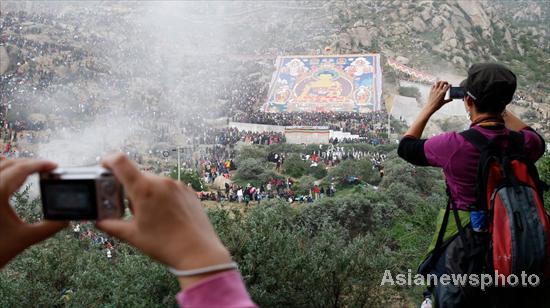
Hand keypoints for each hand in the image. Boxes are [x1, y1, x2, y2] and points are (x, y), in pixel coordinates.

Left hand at [0, 159, 67, 267]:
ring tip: (29, 171)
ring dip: (14, 165)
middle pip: (9, 163)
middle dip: (29, 163)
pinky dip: (2, 171)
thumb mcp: (24, 239)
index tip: (53, 166)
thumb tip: (66, 219)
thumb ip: (48, 228)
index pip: (21, 169)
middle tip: (46, 170)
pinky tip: (10, 180)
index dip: (39, 164)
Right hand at [95, 154, 231, 287]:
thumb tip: (98, 220)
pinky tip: (165, 215)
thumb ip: (110, 225)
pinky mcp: (188, 191)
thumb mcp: (132, 236)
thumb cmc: (165, 245)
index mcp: (144, 189)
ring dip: (146, 193)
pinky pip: (168, 188)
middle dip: (129, 188)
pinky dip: (162, 196)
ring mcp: (177, 185)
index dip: (108, 160)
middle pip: (137, 176)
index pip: (120, 162)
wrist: (198, 252)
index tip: (103, 167)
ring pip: (153, 182)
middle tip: (130, 209)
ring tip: (151, 216)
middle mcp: (161, 182)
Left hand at [425, 81, 451, 112]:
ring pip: (437, 82)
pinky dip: (435, 85)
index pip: (447, 86)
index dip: (450, 85)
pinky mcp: (431, 91)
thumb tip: (451, 99)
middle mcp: (439, 90)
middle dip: (445, 82)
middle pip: (443, 82)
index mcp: (443, 93)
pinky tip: (436, 86)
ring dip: (440, 82)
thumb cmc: (437, 105)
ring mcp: (434, 90)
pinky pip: (433, 85)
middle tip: (446, 83)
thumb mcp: (444, 102)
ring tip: (441, 83)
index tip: (450, 85)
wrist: (430, 107)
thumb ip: (448, 100)